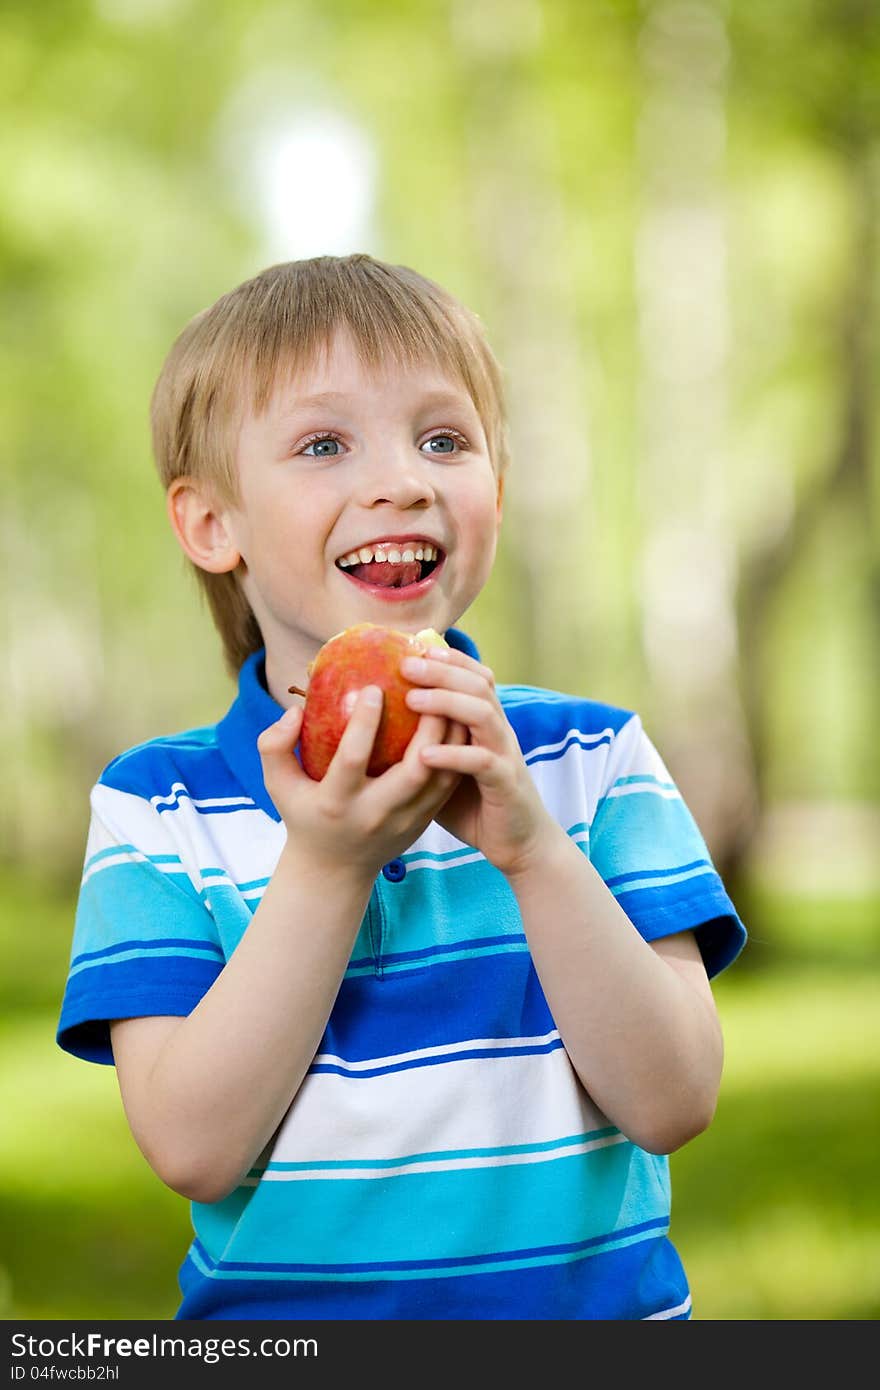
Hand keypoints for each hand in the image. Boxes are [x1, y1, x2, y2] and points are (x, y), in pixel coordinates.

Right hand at [256, 690, 466, 877]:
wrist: (334, 869)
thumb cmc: (304, 815)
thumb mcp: (278, 785)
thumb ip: (274, 746)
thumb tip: (296, 710)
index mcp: (336, 803)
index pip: (352, 760)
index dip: (364, 724)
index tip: (373, 688)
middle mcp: (374, 814)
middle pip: (413, 770)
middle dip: (427, 728)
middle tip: (430, 689)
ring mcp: (405, 821)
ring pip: (441, 777)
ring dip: (451, 737)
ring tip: (452, 697)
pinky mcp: (424, 821)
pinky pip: (448, 784)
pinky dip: (458, 752)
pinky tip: (458, 721)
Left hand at [400, 647, 557, 877]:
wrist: (518, 842)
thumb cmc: (475, 803)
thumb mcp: (445, 767)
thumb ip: (425, 743)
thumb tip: (376, 729)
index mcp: (487, 724)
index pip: (475, 676)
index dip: (450, 659)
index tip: (415, 647)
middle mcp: (499, 732)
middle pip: (478, 685)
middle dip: (442, 671)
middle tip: (406, 665)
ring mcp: (505, 755)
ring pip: (482, 714)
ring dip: (447, 703)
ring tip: (412, 700)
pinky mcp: (506, 783)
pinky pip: (482, 762)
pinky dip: (453, 755)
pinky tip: (425, 755)